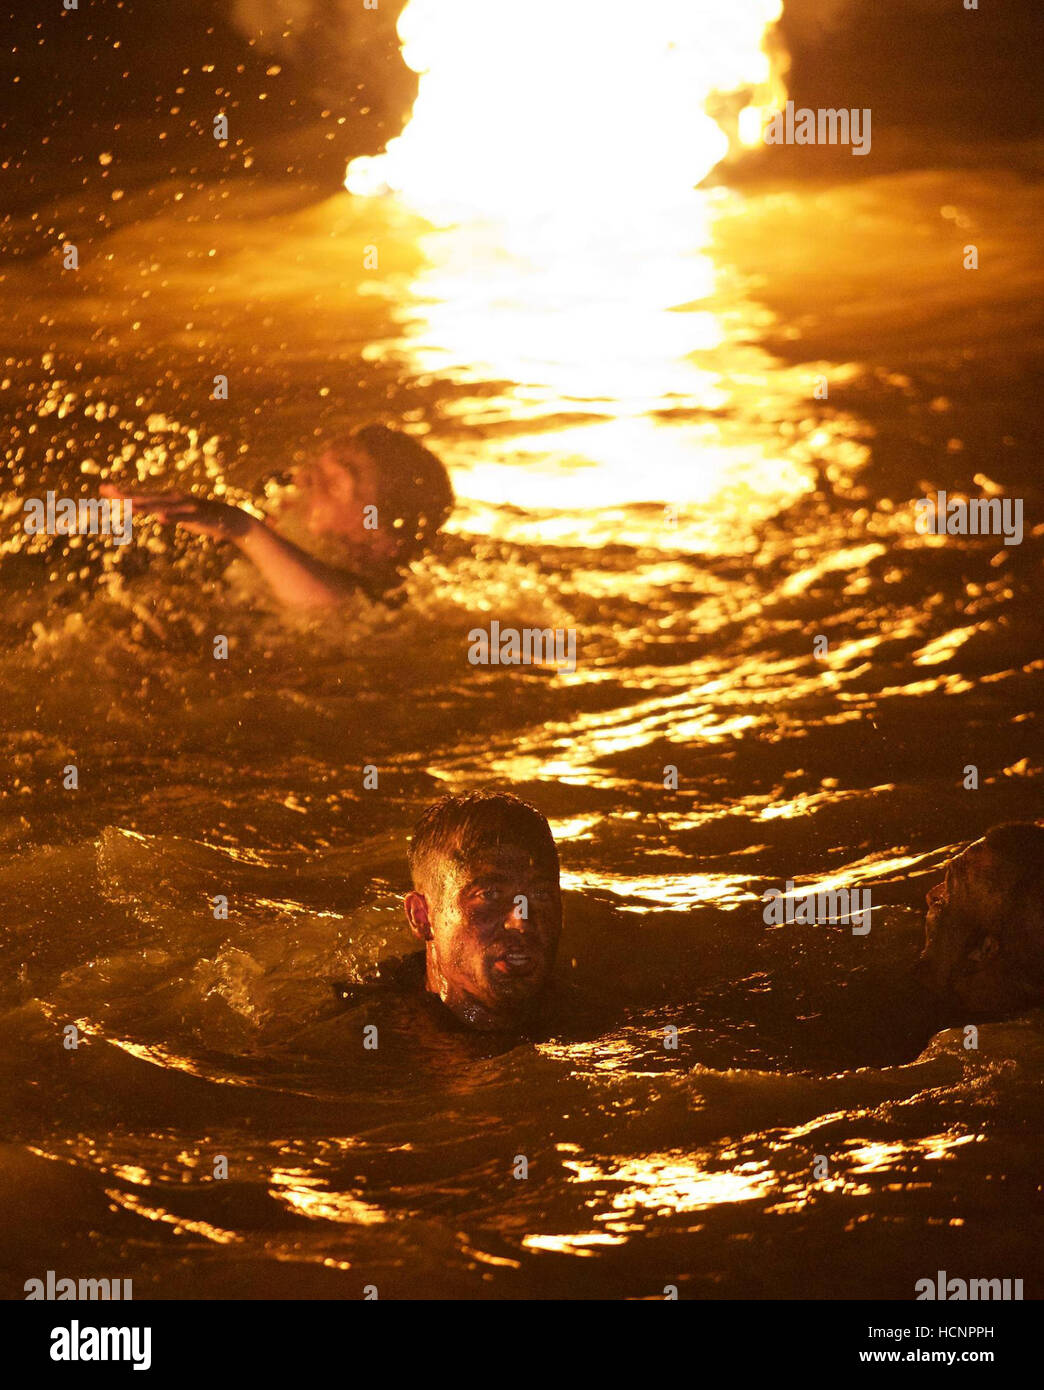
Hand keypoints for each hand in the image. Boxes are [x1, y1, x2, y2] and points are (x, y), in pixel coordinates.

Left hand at [99, 483, 254, 541]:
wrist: (230, 520)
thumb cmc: (203, 517)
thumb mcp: (180, 516)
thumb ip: (166, 514)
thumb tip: (154, 514)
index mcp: (168, 499)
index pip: (141, 495)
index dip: (123, 492)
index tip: (103, 488)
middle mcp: (173, 499)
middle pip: (145, 497)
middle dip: (126, 495)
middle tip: (106, 490)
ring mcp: (184, 506)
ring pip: (160, 506)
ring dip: (144, 505)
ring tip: (128, 505)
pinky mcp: (196, 516)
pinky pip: (181, 517)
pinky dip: (171, 517)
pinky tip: (160, 519)